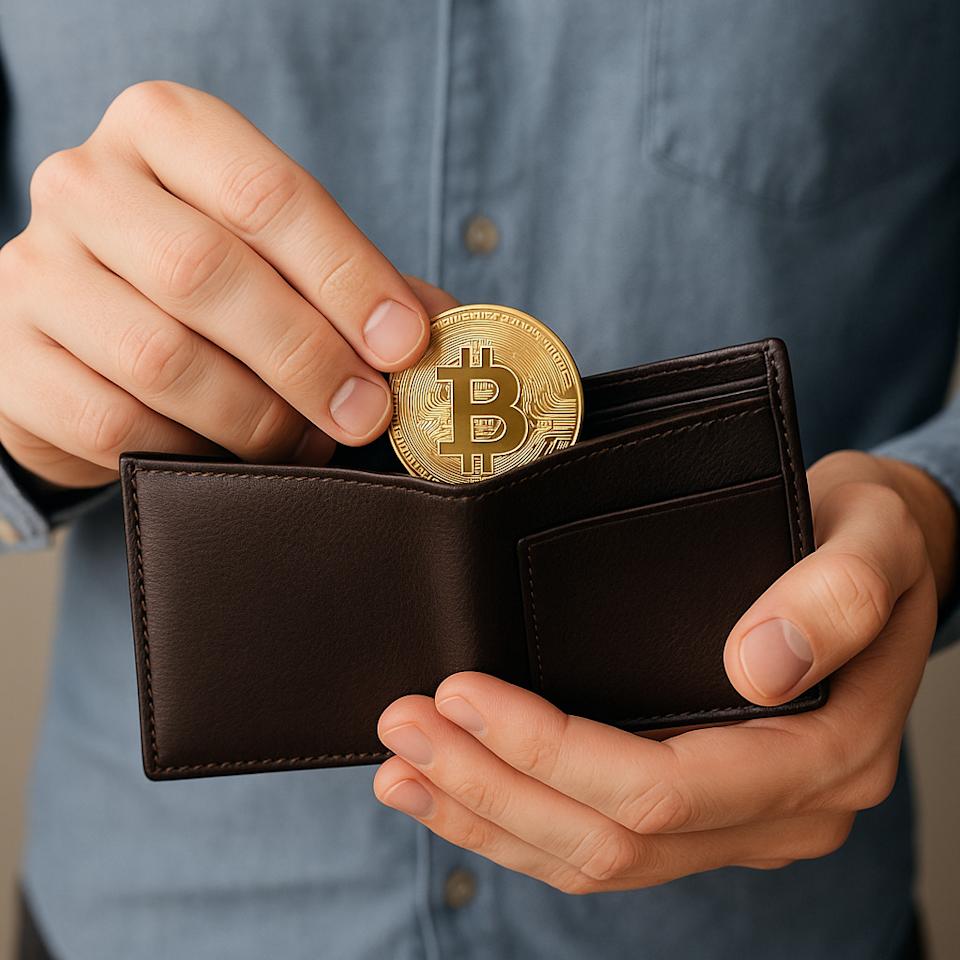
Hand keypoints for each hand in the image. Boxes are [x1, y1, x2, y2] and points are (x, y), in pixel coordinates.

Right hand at [0, 81, 453, 487]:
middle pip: (206, 270)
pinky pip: (115, 423)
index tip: (404, 344)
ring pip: (162, 356)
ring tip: (305, 441)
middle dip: (307, 356)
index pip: (265, 191)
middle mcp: (85, 184)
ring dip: (256, 417)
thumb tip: (437, 330)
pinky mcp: (11, 360)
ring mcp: (34, 271)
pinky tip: (228, 455)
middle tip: (366, 412)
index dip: (346, 274)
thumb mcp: (276, 257)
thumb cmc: (202, 289)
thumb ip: (351, 282)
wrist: (82, 332)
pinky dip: (191, 452)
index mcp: (164, 132)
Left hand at [374, 450, 955, 891]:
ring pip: (595, 859)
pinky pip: (601, 842)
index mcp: (823, 756)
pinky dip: (516, 823)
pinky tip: (452, 794)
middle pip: (613, 838)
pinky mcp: (701, 809)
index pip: (663, 787)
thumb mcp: (874, 540)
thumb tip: (761, 666)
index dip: (550, 751)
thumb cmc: (867, 539)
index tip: (461, 693)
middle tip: (401, 726)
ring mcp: (739, 821)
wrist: (876, 556)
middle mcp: (781, 811)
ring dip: (487, 816)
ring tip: (401, 771)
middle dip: (492, 788)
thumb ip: (837, 597)